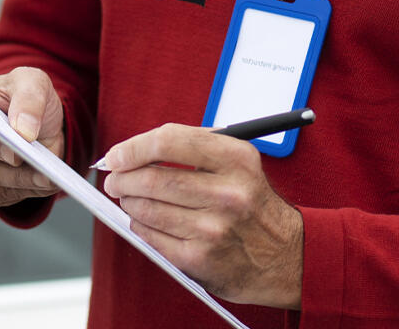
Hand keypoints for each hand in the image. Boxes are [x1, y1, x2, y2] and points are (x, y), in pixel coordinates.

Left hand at [99, 124, 303, 308]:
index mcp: (235, 159)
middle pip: (152, 178)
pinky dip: (140, 226)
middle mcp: (227, 193)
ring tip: (130, 198)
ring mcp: (213, 228)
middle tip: (115, 179)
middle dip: (122, 178)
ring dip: (129, 202)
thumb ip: (191, 147)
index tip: (115, 155)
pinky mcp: (200, 258)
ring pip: (146, 209)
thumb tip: (133, 150)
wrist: (283, 255)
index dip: (133, 147)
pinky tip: (146, 221)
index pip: (168, 141)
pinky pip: (150, 237)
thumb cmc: (251, 203)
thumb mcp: (237, 161)